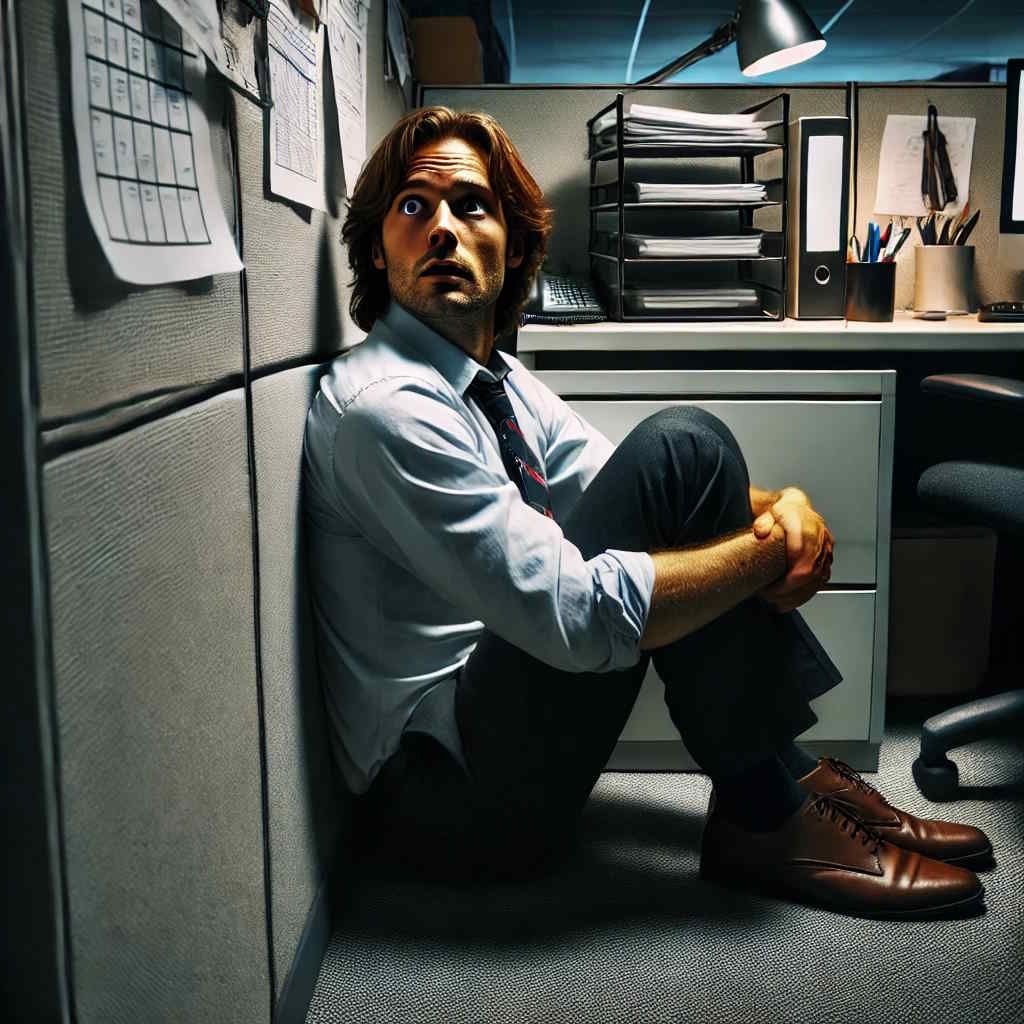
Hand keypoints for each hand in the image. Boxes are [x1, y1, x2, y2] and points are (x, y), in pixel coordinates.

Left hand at [752, 488, 832, 612]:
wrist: (797, 508)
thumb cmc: (782, 512)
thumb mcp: (769, 513)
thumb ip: (764, 522)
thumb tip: (761, 531)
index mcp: (808, 529)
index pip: (803, 562)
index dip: (787, 580)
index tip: (769, 588)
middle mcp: (821, 541)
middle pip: (810, 575)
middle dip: (788, 591)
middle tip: (768, 596)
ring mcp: (826, 552)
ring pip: (817, 582)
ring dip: (796, 596)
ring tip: (775, 601)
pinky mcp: (827, 561)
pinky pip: (820, 582)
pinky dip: (804, 594)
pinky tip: (788, 600)